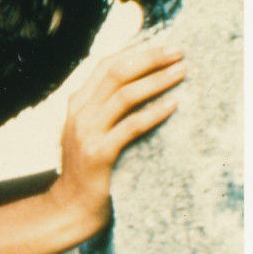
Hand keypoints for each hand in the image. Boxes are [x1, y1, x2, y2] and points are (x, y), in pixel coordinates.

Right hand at [51, 41, 184, 234]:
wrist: (70, 207)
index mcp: (77, 103)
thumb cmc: (88, 169)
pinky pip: (130, 126)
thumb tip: (139, 83)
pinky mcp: (98, 153)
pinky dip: (154, 112)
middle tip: (179, 52)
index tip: (164, 47)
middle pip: (117, 73)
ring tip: (181, 73)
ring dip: (157, 80)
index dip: (137, 52)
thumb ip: (104, 108)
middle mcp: (79, 112)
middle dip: (151, 58)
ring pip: (125, 95)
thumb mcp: (89, 131)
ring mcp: (86, 132)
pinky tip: (173, 105)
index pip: (107, 65)